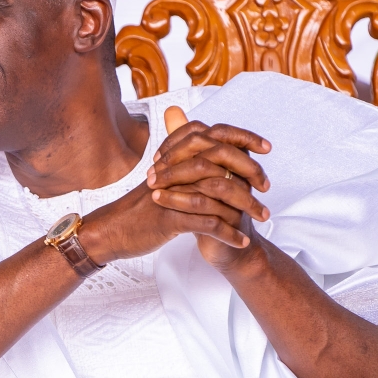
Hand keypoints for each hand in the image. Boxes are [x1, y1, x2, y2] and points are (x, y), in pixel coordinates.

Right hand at [82, 106, 271, 270]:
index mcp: (174, 157)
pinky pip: (207, 223)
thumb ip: (184, 162)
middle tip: (266, 188)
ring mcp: (172, 193)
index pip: (213, 136)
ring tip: (262, 216)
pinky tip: (241, 240)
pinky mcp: (169, 218)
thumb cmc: (139, 208)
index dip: (242, 138)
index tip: (265, 147)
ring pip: (219, 192)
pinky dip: (228, 233)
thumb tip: (211, 150)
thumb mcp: (162, 180)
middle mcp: (174, 169)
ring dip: (246, 206)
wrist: (111, 230)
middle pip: (222, 160)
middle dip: (251, 173)